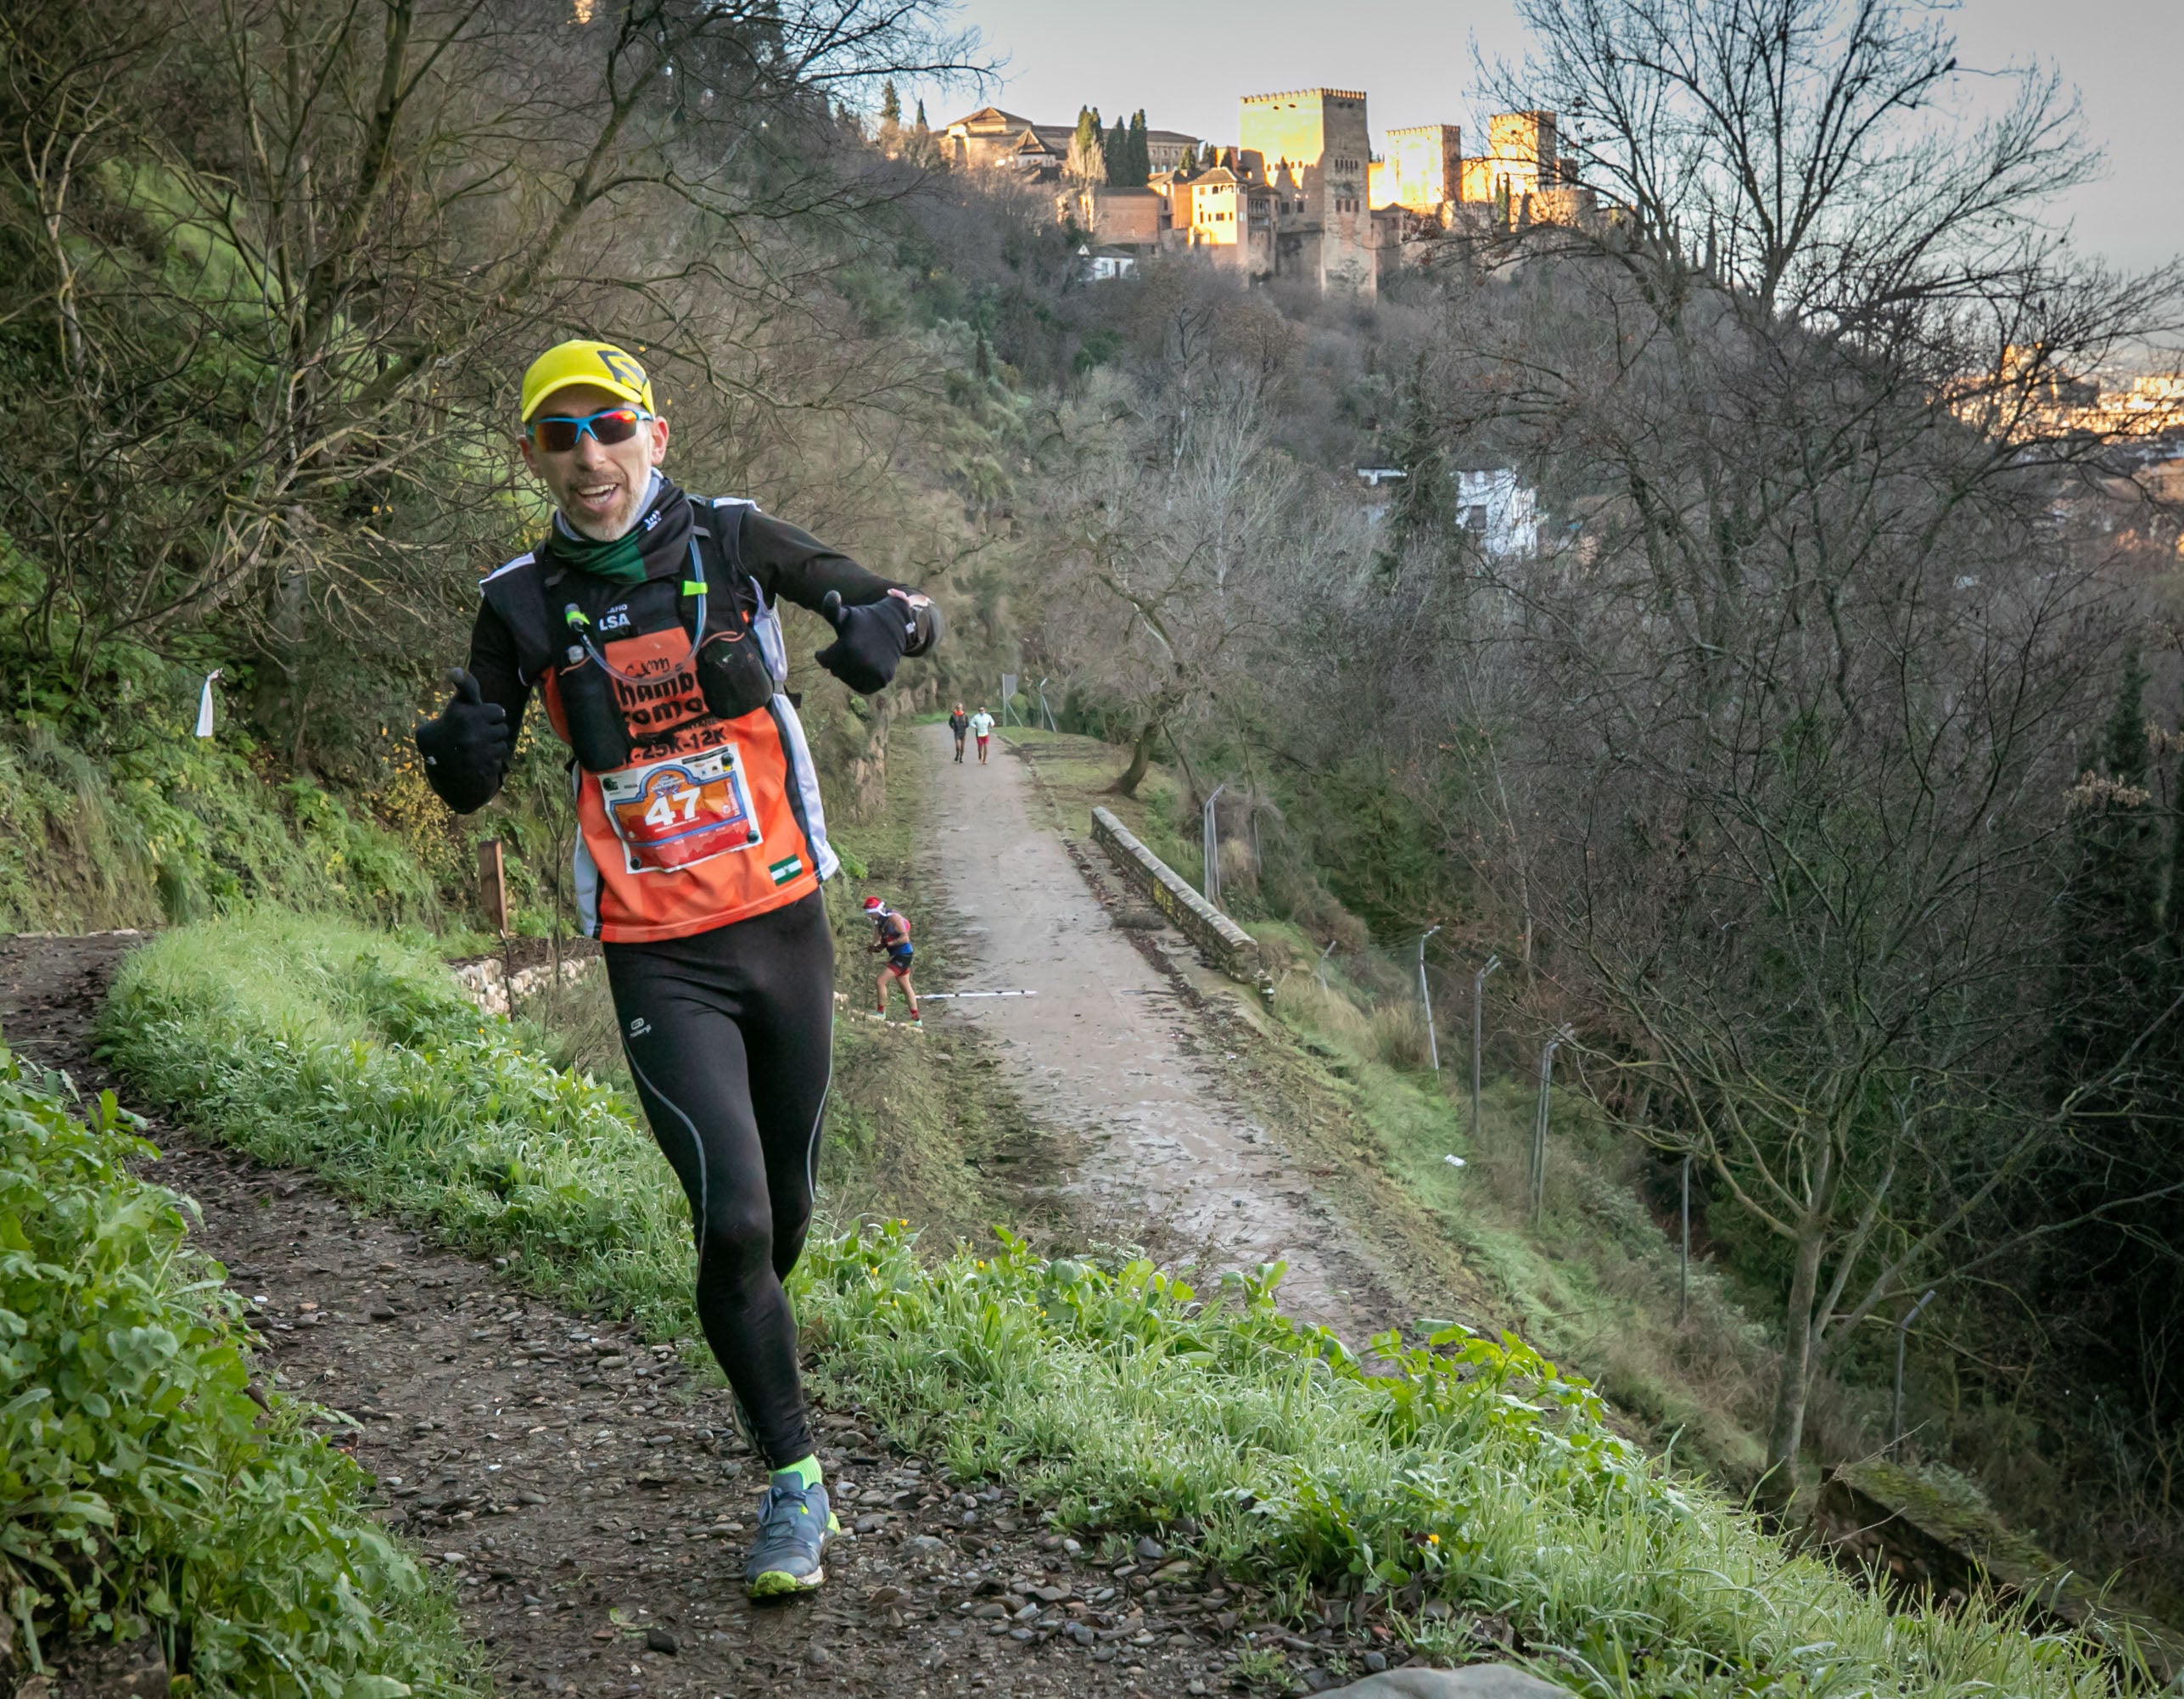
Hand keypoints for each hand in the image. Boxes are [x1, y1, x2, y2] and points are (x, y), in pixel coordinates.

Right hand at [413, 668, 510, 811]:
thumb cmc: (454, 721)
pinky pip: (498, 762)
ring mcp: (476, 755)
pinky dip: (490, 760)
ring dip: (493, 745)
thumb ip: (466, 685)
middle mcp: (471, 736)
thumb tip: (454, 671)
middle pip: (504, 729)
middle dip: (492, 729)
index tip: (477, 717)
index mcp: (466, 716)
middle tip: (476, 731)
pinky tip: (476, 757)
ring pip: (503, 747)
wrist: (437, 752)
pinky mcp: (479, 770)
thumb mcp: (459, 702)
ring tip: (477, 744)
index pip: (500, 712)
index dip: (490, 714)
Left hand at [813, 591, 912, 694]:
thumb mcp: (846, 614)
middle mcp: (861, 662)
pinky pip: (862, 686)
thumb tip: (831, 593)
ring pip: (848, 680)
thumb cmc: (863, 619)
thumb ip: (831, 608)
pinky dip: (860, 679)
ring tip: (857, 656)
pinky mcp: (882, 679)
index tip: (826, 649)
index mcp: (848, 647)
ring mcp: (873, 673)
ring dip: (848, 671)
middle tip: (847, 649)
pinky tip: (864, 666)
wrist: (895, 624)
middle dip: (837, 661)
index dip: (823, 654)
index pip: (823, 661)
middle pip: (835, 671)